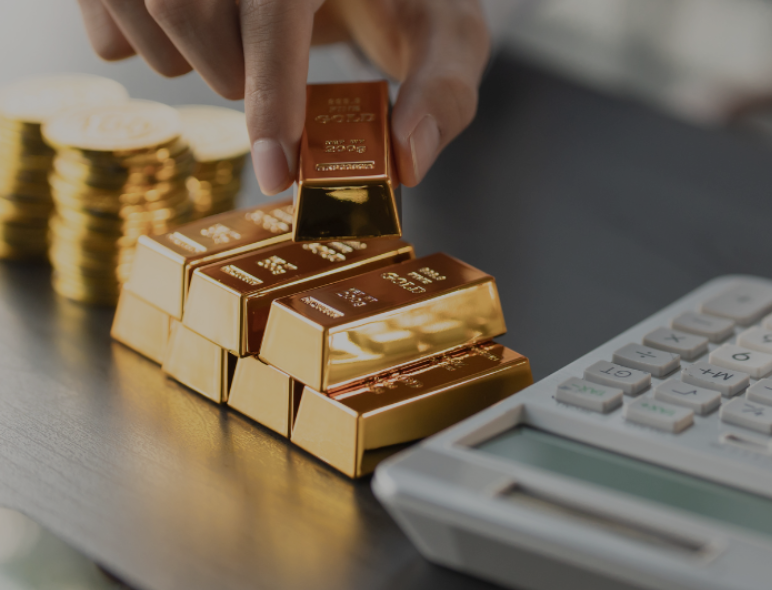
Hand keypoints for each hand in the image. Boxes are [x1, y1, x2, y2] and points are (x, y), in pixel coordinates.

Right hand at [75, 0, 489, 192]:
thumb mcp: (447, 35)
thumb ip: (443, 92)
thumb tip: (407, 159)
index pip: (273, 5)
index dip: (271, 93)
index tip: (278, 170)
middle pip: (188, 7)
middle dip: (231, 76)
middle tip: (271, 89)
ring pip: (141, 6)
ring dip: (183, 60)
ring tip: (235, 54)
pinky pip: (102, 7)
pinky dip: (131, 37)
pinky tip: (190, 30)